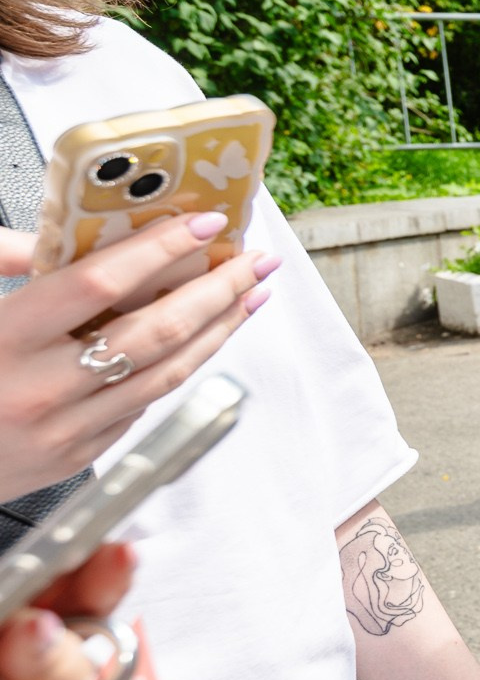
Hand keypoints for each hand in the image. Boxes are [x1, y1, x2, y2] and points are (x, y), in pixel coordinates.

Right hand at [0, 217, 274, 504]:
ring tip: (248, 294)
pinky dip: (179, 365)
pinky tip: (203, 338)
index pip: (98, 283)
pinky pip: (143, 403)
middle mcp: (40, 389)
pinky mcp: (79, 456)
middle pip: (154, 330)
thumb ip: (6, 261)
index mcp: (2, 340)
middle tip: (254, 259)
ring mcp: (64, 430)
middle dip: (216, 289)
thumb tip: (66, 224)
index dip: (158, 249)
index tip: (203, 223)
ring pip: (165, 372)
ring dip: (216, 329)